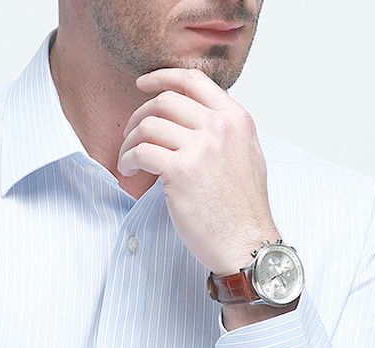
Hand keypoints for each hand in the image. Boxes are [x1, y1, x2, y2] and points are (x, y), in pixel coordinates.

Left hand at [118, 68, 278, 275]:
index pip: (193, 80)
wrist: (247, 244)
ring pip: (149, 124)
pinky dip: (127, 160)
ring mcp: (201, 147)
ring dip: (130, 141)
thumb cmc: (243, 212)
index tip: (144, 85)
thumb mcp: (247, 157)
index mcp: (236, 119)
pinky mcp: (182, 171)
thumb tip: (197, 120)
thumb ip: (225, 133)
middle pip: (165, 100)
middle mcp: (220, 127)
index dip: (162, 77)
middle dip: (140, 115)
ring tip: (128, 160)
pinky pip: (141, 152)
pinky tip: (127, 171)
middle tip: (131, 136)